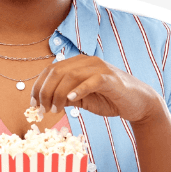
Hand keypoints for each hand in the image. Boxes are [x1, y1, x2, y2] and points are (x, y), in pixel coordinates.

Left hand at [30, 54, 166, 124]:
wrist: (138, 103)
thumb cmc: (110, 99)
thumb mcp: (82, 98)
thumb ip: (65, 96)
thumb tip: (44, 102)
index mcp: (78, 64)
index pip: (51, 70)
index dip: (38, 86)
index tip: (33, 103)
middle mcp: (87, 61)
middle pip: (57, 71)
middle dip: (46, 91)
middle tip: (43, 109)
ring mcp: (100, 68)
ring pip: (71, 76)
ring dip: (59, 94)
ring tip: (55, 109)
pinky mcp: (111, 79)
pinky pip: (92, 81)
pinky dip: (79, 89)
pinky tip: (71, 101)